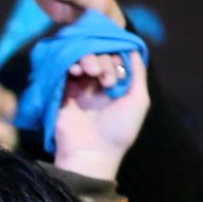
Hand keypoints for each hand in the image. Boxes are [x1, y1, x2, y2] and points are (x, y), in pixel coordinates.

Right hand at [53, 51, 150, 179]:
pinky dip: (71, 64)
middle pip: (100, 56)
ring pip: (83, 58)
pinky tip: (75, 71)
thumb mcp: (138, 101)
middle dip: (104, 61)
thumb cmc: (119, 129)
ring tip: (91, 72)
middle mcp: (99, 84)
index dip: (117, 58)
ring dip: (88, 59)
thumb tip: (134, 49)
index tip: (118, 72)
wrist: (91, 152)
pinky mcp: (64, 90)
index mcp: (118, 86)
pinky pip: (65, 68)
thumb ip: (138, 74)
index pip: (116, 58)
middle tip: (106, 81)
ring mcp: (81, 86)